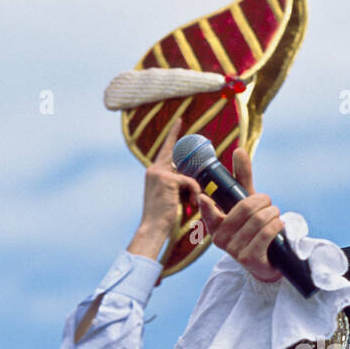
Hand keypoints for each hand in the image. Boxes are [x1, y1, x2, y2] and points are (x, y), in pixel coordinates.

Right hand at [127, 119, 200, 258]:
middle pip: (172, 150)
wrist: (154, 229)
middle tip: (180, 119)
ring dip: (193, 187)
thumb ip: (179, 184)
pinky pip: (190, 181)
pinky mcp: (166, 179)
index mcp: (154, 173)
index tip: (179, 122)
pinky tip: (190, 203)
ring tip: (190, 201)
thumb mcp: (172, 197)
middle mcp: (154, 169)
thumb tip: (195, 177)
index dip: (173, 136)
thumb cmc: (165, 218)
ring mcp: (158, 173)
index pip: (166, 150)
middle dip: (176, 135)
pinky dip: (194, 192)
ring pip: (187, 172)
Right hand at [198, 147, 283, 282]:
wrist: (266, 262)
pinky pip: (266, 233)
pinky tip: (279, 224)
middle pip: (245, 208)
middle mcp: (220, 238)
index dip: (206, 205)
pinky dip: (277, 225)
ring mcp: (234, 251)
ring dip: (273, 213)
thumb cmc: (253, 229)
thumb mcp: (247, 203)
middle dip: (263, 201)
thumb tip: (239, 150)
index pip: (207, 212)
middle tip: (269, 204)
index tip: (204, 198)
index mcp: (215, 223)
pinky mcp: (249, 259)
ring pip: (258, 220)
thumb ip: (242, 178)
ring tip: (275, 215)